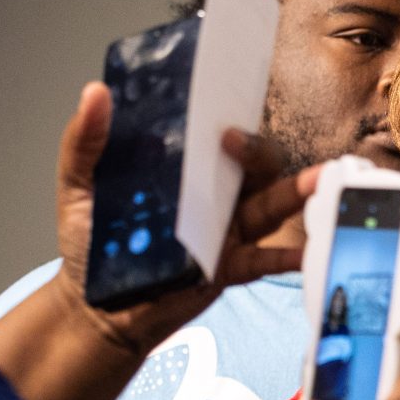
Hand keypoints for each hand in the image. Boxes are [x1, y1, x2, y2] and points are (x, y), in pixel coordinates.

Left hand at [53, 80, 318, 358]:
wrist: (95, 305)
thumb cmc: (91, 243)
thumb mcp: (78, 184)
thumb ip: (85, 142)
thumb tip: (95, 93)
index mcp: (186, 169)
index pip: (221, 137)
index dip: (233, 122)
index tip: (223, 124)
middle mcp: (214, 195)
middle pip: (255, 167)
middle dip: (261, 154)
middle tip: (241, 148)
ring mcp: (226, 231)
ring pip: (271, 206)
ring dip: (299, 194)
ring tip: (321, 182)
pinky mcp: (229, 267)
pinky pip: (266, 260)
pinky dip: (289, 257)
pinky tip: (306, 253)